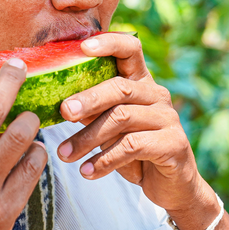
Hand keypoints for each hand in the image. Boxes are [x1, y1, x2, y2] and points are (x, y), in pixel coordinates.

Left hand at [56, 32, 214, 216]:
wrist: (171, 186)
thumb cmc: (134, 151)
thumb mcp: (108, 127)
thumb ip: (90, 110)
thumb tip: (55, 101)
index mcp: (140, 82)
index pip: (130, 48)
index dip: (108, 43)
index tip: (82, 47)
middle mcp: (156, 94)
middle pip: (119, 87)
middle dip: (88, 99)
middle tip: (63, 112)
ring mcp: (168, 118)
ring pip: (122, 118)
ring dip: (88, 138)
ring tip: (64, 154)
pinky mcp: (173, 144)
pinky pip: (132, 146)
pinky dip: (104, 160)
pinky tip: (87, 171)